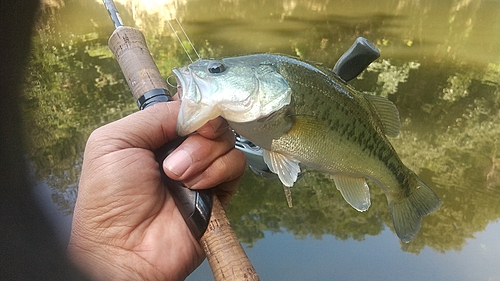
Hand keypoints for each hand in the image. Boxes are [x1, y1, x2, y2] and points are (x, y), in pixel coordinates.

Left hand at [68, 101, 245, 280]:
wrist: (125, 250)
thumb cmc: (110, 198)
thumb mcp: (115, 142)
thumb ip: (154, 116)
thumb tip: (194, 107)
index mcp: (156, 135)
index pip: (187, 107)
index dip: (195, 107)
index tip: (192, 116)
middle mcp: (182, 149)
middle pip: (211, 121)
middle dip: (197, 134)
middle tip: (174, 159)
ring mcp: (202, 169)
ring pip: (225, 141)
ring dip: (202, 155)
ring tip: (177, 178)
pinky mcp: (220, 191)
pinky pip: (235, 165)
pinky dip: (218, 171)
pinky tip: (196, 187)